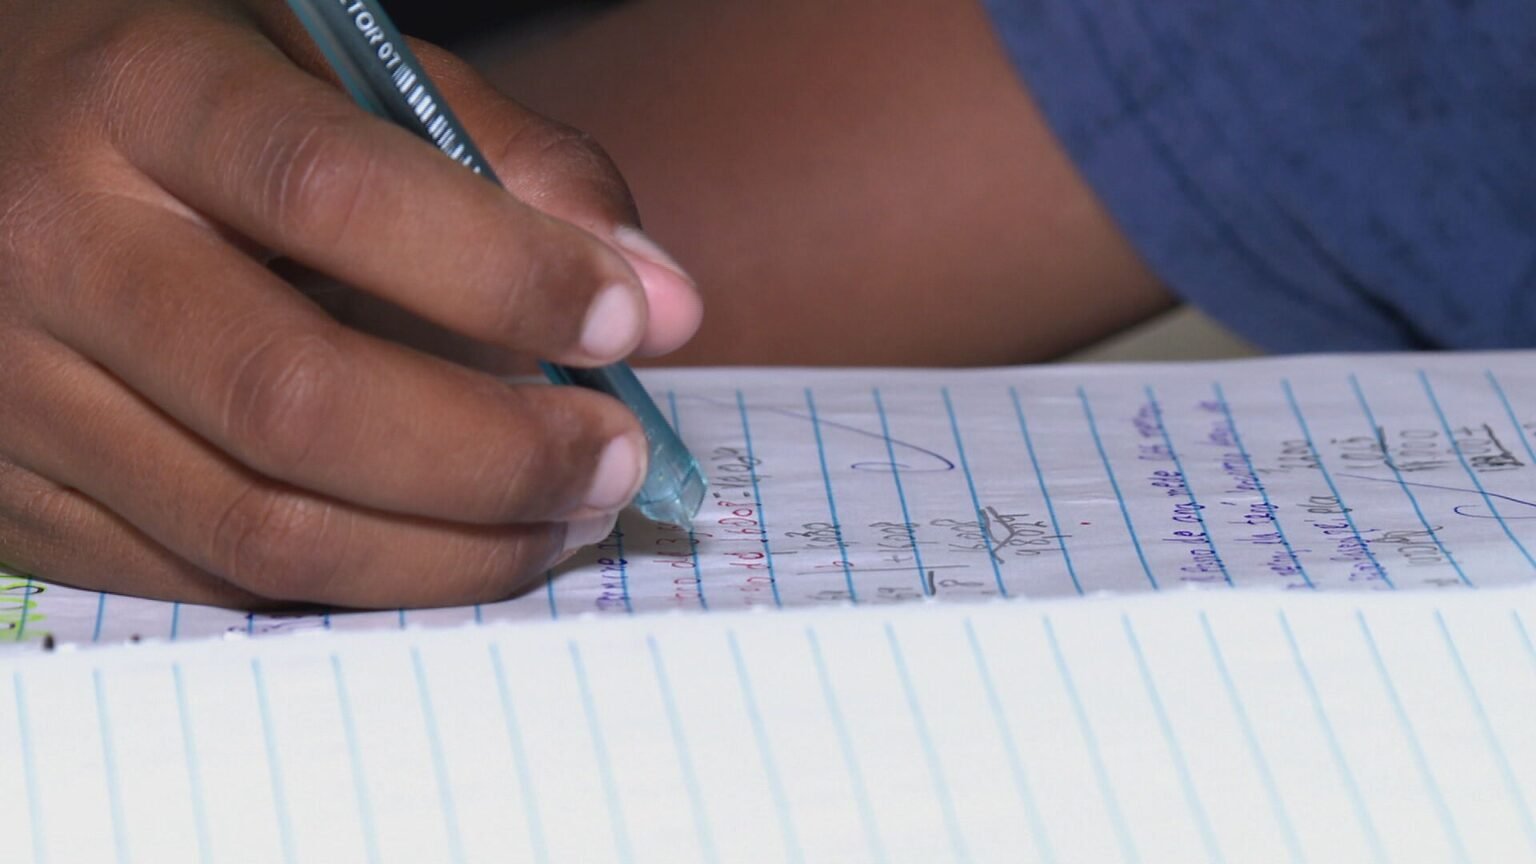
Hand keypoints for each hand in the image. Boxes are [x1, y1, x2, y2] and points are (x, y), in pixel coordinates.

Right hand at [0, 0, 701, 608]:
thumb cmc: (195, 92)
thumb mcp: (332, 57)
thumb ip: (501, 152)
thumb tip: (655, 299)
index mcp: (139, 93)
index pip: (337, 193)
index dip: (507, 274)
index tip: (630, 322)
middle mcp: (49, 242)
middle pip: (299, 399)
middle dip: (499, 455)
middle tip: (615, 460)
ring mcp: (13, 387)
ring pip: (261, 525)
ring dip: (453, 551)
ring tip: (562, 517)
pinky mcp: (12, 495)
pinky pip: (211, 581)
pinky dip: (360, 578)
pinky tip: (446, 543)